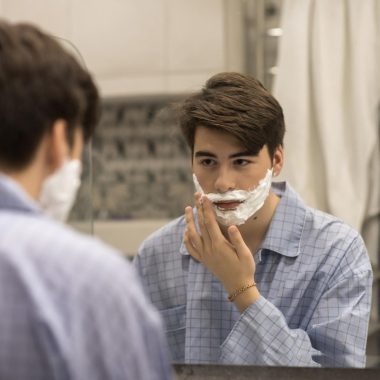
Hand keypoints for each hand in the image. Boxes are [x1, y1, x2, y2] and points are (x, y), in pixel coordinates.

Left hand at [184, 193, 259, 309]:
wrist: (238, 286)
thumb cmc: (245, 269)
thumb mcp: (245, 253)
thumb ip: (237, 239)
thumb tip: (231, 225)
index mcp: (219, 245)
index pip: (210, 222)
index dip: (207, 209)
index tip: (204, 197)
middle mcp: (209, 249)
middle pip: (201, 225)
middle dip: (198, 209)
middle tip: (196, 195)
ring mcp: (204, 255)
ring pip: (192, 235)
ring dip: (189, 221)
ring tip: (188, 209)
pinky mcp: (203, 260)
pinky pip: (191, 249)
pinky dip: (186, 240)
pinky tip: (186, 232)